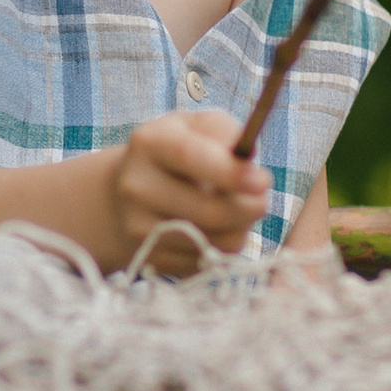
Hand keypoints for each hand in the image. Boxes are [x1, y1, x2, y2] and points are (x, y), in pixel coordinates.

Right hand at [106, 108, 270, 268]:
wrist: (126, 195)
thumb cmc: (176, 154)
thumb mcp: (197, 127)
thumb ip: (225, 133)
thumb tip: (249, 165)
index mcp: (149, 144)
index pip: (190, 157)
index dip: (231, 173)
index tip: (264, 182)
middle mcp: (137, 187)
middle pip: (207, 211)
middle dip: (249, 209)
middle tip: (263, 201)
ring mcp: (138, 228)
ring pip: (214, 242)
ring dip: (240, 230)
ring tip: (238, 213)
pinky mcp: (149, 259)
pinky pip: (205, 262)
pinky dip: (222, 248)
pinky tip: (217, 230)